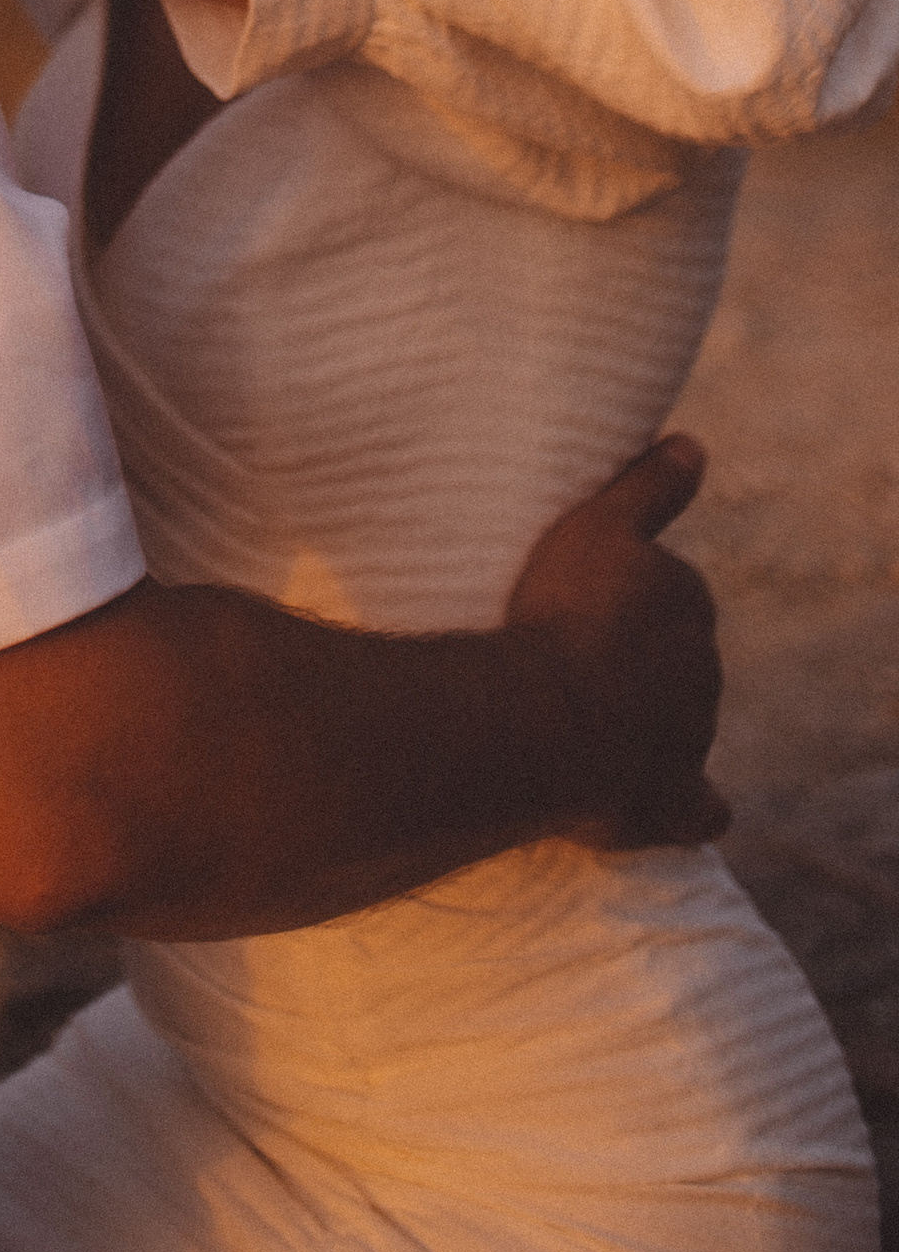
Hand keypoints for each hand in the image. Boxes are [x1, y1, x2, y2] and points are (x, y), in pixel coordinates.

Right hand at [505, 434, 726, 850]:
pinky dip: (686, 803)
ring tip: (572, 719)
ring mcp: (693, 740)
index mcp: (688, 601)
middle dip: (634, 659)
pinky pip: (697, 806)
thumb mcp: (596, 528)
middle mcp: (703, 669)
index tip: (578, 603)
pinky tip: (658, 798)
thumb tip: (694, 445)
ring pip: (677, 725)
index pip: (669, 592)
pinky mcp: (678, 801)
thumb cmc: (560, 613)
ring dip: (640, 722)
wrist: (548, 718)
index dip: (624, 599)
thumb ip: (648, 486)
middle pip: (672, 659)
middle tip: (566, 658)